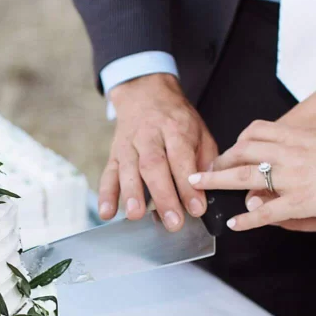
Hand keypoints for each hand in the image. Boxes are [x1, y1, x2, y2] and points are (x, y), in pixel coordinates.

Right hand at [103, 74, 218, 230]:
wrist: (145, 93)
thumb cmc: (176, 119)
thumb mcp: (199, 131)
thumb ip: (205, 160)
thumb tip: (209, 190)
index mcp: (176, 129)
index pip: (182, 159)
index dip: (188, 185)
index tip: (197, 209)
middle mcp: (150, 135)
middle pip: (154, 166)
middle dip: (163, 196)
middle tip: (173, 222)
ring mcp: (129, 144)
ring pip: (129, 169)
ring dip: (131, 193)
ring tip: (136, 215)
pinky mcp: (114, 153)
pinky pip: (108, 173)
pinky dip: (106, 194)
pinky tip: (107, 212)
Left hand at [189, 121, 315, 230]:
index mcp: (301, 137)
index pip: (258, 130)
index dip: (239, 140)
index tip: (231, 149)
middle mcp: (291, 153)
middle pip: (243, 151)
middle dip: (219, 160)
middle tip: (202, 170)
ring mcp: (294, 177)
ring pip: (245, 177)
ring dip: (217, 182)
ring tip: (197, 188)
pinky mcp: (303, 200)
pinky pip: (267, 212)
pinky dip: (247, 219)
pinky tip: (234, 225)